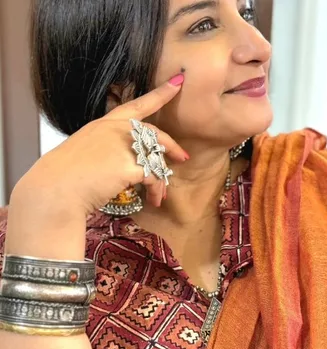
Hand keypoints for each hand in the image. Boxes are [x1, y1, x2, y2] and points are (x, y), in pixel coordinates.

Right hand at [14, 75, 186, 214]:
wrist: (54, 190)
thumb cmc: (65, 174)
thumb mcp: (85, 149)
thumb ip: (106, 147)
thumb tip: (121, 160)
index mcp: (104, 123)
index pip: (137, 104)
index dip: (160, 94)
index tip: (178, 82)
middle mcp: (116, 130)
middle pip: (154, 133)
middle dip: (171, 146)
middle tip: (182, 158)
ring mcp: (123, 147)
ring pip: (155, 159)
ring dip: (162, 179)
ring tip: (160, 194)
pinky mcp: (129, 167)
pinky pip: (153, 177)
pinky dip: (156, 189)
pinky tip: (155, 199)